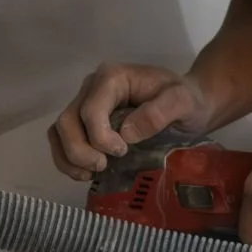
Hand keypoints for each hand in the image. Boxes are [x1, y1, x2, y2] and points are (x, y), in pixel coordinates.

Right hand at [48, 63, 215, 180]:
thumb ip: (158, 112)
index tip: (122, 152)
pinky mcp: (87, 122)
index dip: (99, 136)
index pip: (92, 109)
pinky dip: (67, 159)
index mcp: (113, 77)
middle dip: (79, 150)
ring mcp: (87, 104)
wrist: (190, 104)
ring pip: (60, 131)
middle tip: (102, 168)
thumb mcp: (183, 102)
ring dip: (69, 157)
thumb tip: (126, 133)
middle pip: (68, 120)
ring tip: (90, 175)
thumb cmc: (187, 100)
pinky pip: (63, 140)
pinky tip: (86, 174)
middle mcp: (93, 88)